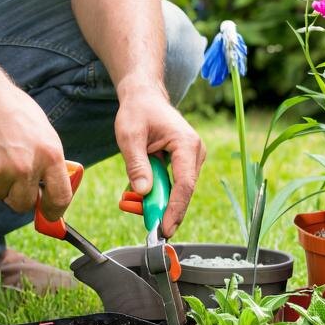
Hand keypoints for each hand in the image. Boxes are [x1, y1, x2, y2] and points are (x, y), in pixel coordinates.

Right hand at [0, 79, 71, 218]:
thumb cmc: (14, 111)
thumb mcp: (44, 133)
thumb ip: (48, 161)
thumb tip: (49, 192)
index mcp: (52, 155)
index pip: (61, 196)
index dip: (54, 211)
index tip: (49, 215)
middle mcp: (31, 166)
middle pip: (24, 204)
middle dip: (16, 198)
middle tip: (10, 183)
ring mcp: (7, 170)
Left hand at [114, 84, 205, 236]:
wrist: (144, 97)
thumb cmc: (138, 112)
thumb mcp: (129, 136)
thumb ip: (136, 164)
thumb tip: (143, 192)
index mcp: (186, 143)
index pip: (184, 184)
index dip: (175, 209)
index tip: (165, 227)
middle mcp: (195, 152)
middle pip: (183, 191)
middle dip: (164, 209)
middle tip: (147, 226)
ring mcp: (192, 158)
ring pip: (178, 191)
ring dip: (157, 200)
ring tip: (132, 202)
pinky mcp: (185, 163)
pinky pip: (173, 185)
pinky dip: (157, 192)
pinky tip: (139, 195)